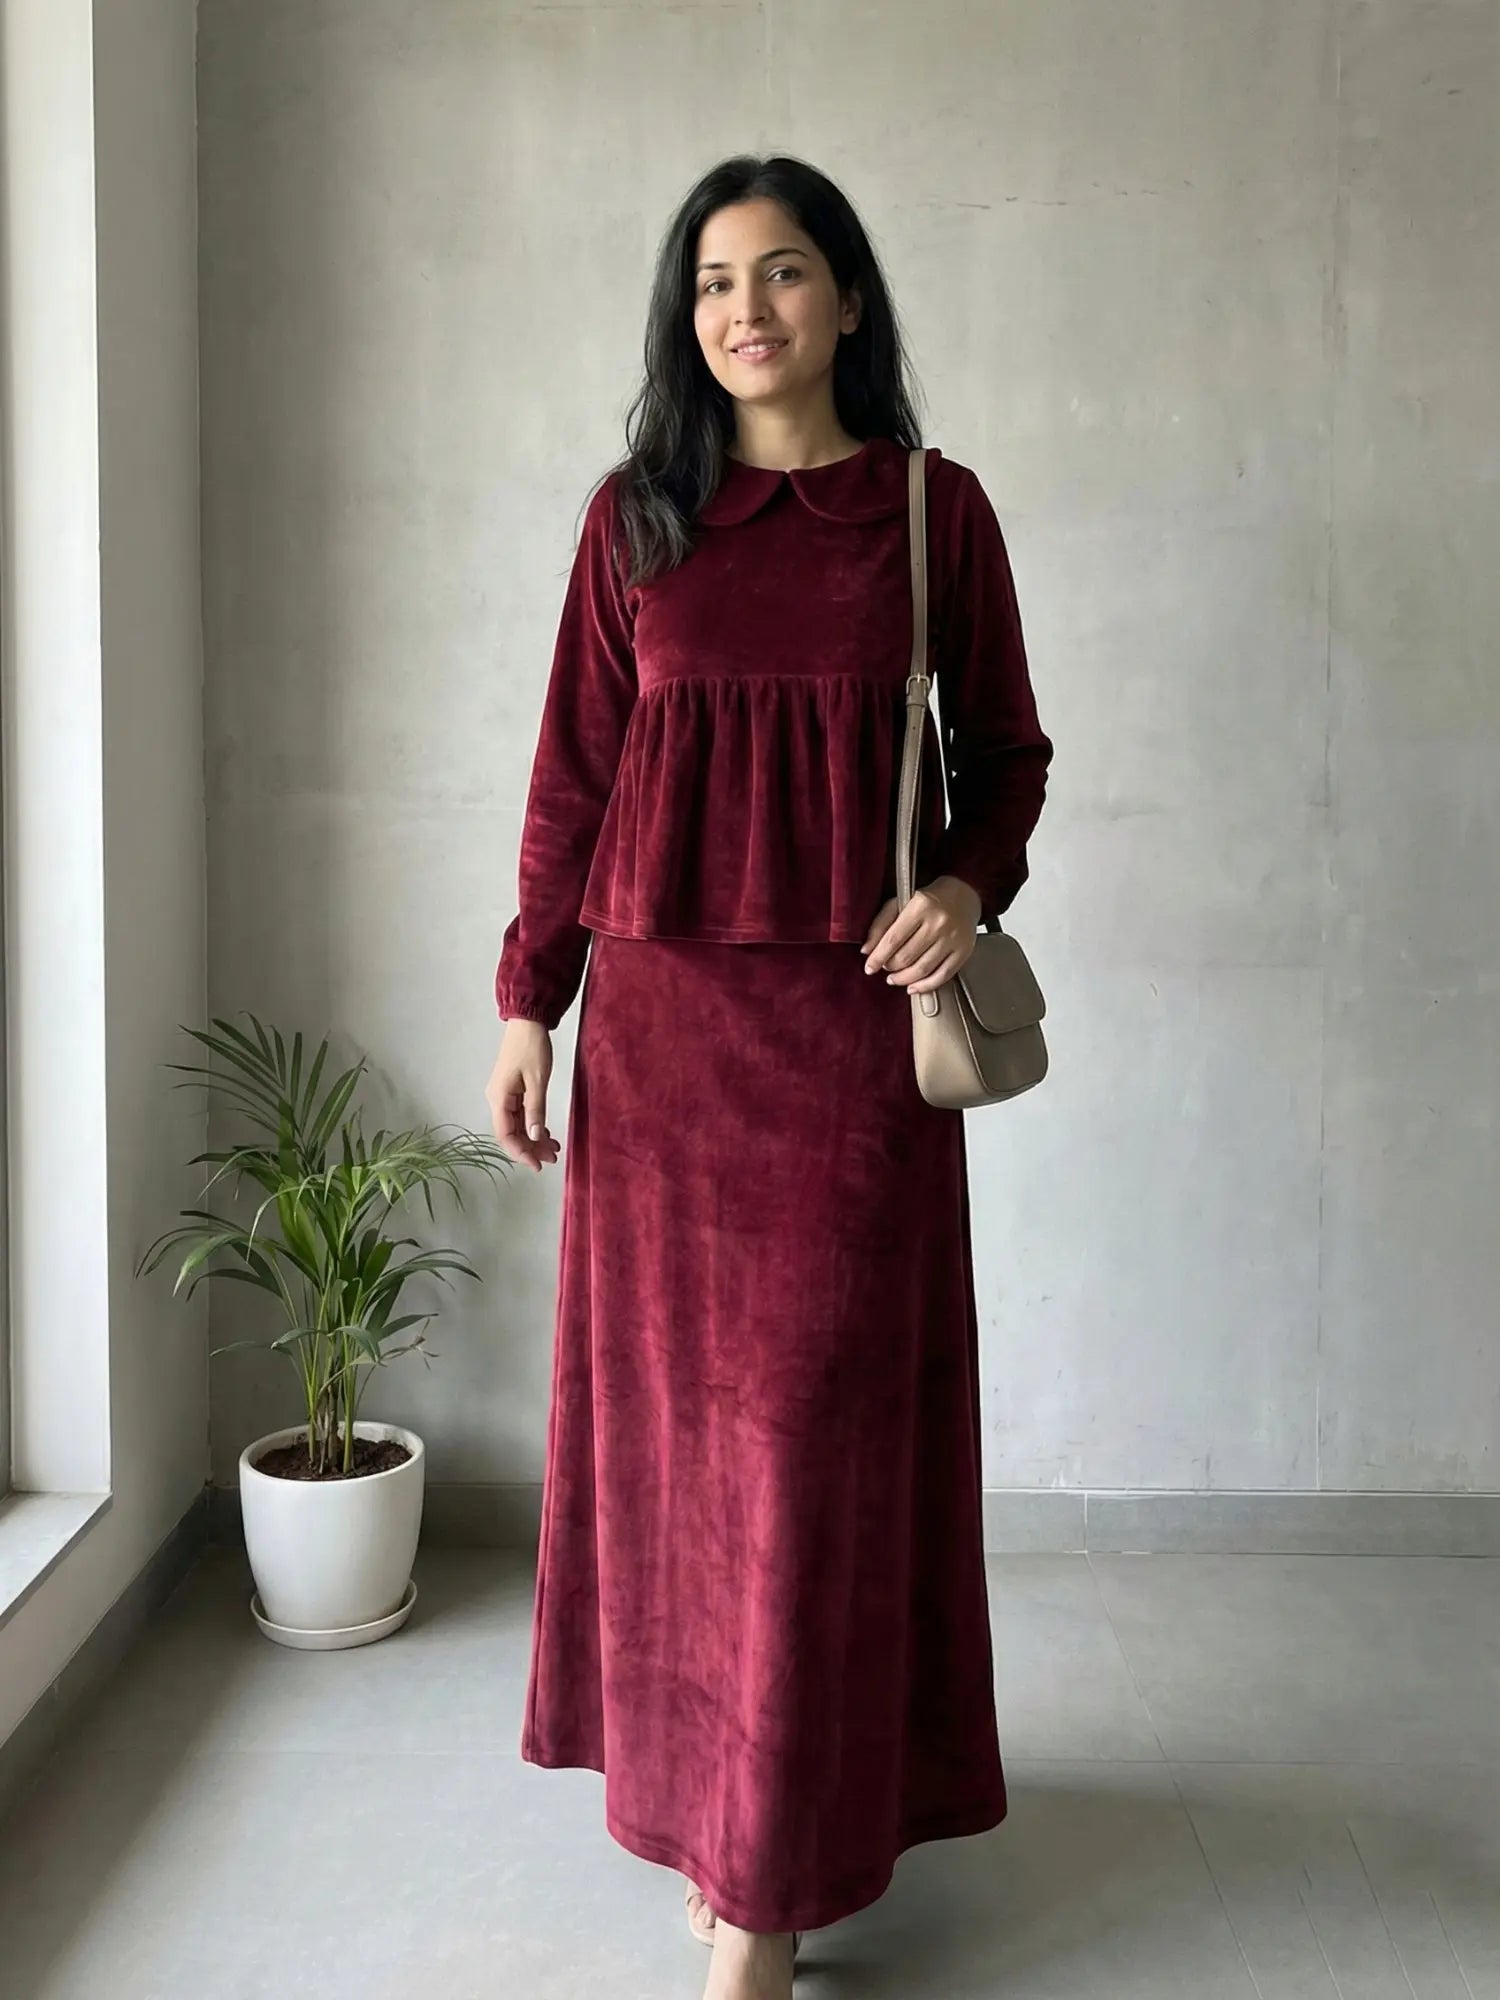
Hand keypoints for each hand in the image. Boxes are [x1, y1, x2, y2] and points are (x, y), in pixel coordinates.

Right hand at [486, 1021, 560, 1173]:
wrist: (528, 1022)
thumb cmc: (532, 1047)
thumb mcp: (537, 1080)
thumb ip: (536, 1110)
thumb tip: (534, 1137)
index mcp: (499, 1098)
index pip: (506, 1135)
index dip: (521, 1153)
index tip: (538, 1165)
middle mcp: (498, 1100)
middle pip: (512, 1133)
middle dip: (532, 1148)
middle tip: (553, 1158)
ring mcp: (505, 1095)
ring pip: (518, 1125)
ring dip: (534, 1138)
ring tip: (555, 1148)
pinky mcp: (513, 1090)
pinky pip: (521, 1114)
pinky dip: (534, 1124)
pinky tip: (546, 1132)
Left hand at [861, 875, 981, 992]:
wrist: (964, 895)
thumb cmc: (928, 900)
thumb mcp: (900, 903)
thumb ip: (881, 924)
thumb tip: (867, 951)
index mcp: (921, 905)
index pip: (893, 939)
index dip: (878, 957)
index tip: (869, 967)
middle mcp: (939, 922)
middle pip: (907, 956)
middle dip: (891, 966)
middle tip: (886, 967)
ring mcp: (953, 938)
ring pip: (923, 969)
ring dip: (904, 979)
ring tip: (895, 978)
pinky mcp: (964, 951)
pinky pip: (943, 976)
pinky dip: (925, 986)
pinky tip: (913, 986)